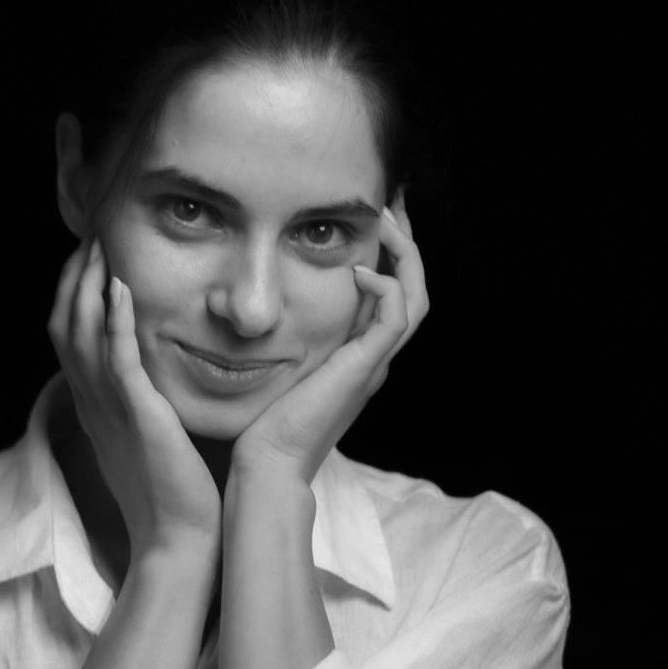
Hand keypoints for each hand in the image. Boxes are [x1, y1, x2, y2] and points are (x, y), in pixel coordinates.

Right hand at [47, 237, 221, 565]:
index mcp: (96, 407)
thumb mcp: (153, 439)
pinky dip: (113, 320)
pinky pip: (116, 360)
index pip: (71, 336)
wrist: (181, 541)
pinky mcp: (135, 416)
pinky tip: (120, 286)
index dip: (75, 292)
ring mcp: (108, 410)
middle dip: (75, 276)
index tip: (93, 256)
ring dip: (88, 285)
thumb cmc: (178, 495)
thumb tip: (159, 379)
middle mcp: (92, 404)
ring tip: (101, 244)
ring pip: (82, 334)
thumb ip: (147, 403)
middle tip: (92, 233)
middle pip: (65, 324)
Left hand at [230, 195, 429, 485]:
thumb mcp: (275, 368)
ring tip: (385, 220)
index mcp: (358, 358)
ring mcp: (372, 366)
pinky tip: (357, 270)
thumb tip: (252, 302)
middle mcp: (373, 359)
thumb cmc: (263, 425)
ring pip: (415, 299)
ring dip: (405, 255)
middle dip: (406, 243)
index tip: (371, 217)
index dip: (388, 255)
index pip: (391, 295)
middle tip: (390, 202)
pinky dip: (385, 288)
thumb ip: (281, 336)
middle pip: (414, 290)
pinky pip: (395, 319)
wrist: (268, 466)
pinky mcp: (363, 371)